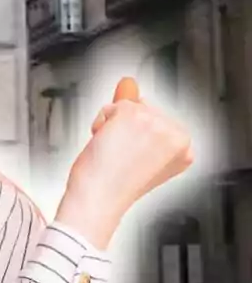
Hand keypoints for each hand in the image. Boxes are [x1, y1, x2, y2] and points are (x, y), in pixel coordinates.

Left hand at [56, 78, 192, 248]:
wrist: (98, 201)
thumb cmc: (111, 185)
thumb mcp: (136, 152)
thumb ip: (138, 116)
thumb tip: (129, 81)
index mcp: (185, 149)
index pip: (157, 123)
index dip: (137, 140)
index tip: (133, 160)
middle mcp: (178, 135)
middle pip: (144, 109)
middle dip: (125, 130)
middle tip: (120, 158)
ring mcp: (158, 122)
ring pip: (127, 106)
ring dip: (112, 127)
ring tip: (113, 153)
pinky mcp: (135, 114)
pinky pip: (111, 106)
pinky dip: (101, 123)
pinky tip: (105, 145)